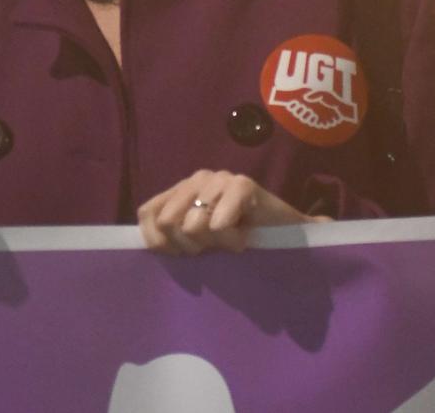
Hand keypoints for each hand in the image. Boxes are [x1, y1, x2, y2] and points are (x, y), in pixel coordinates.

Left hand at [137, 170, 322, 255]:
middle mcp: (196, 179)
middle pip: (169, 223)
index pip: (147, 213)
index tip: (181, 256)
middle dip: (189, 246)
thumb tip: (149, 247)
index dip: (158, 241)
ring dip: (216, 243)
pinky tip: (244, 236)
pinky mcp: (243, 184)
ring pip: (193, 225)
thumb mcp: (201, 241)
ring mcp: (219, 178)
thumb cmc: (240, 238)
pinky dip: (229, 238)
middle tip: (214, 248)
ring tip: (234, 240)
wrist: (288, 232)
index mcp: (181, 191)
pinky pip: (219, 221)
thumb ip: (174, 238)